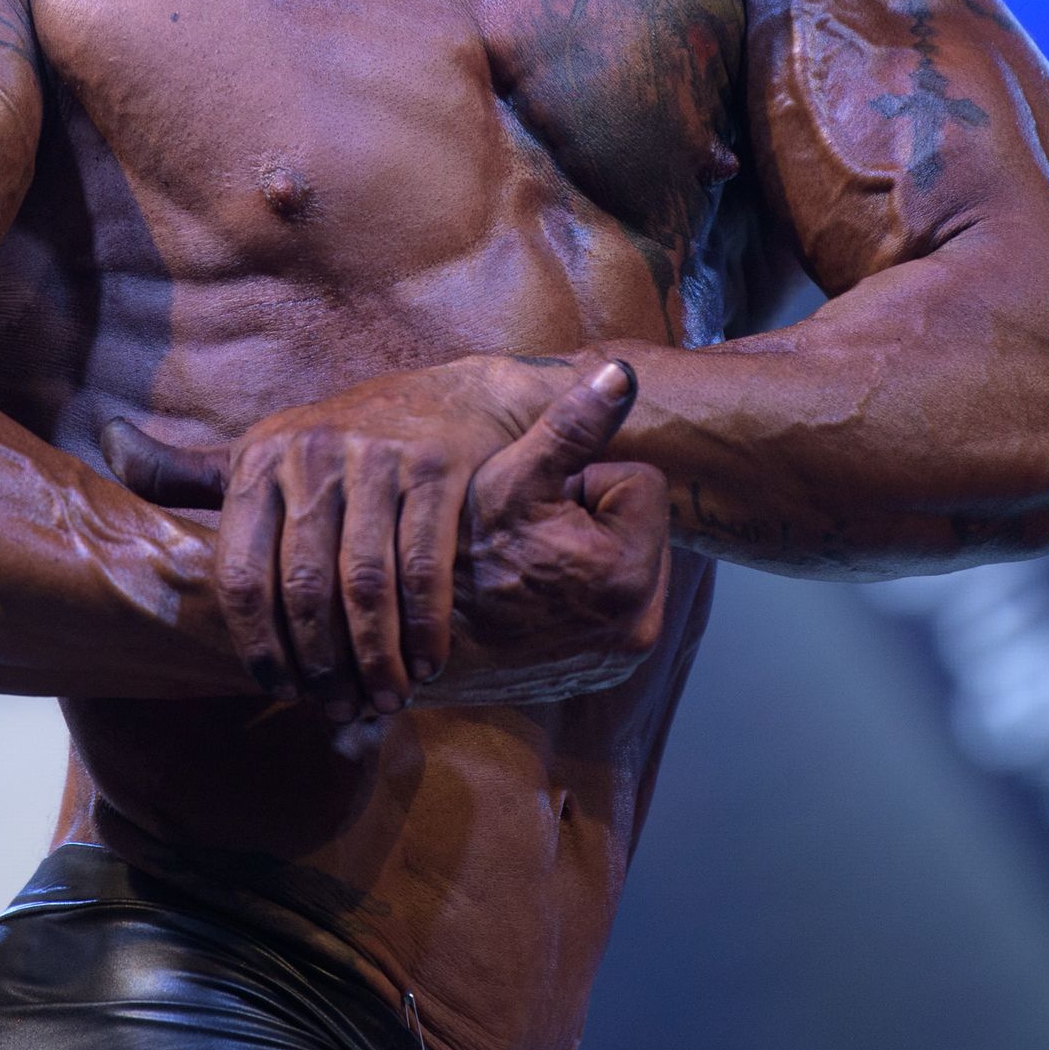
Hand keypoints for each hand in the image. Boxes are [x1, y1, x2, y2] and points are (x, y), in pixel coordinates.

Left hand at [103, 354, 609, 718]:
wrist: (458, 396)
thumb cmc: (348, 441)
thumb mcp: (267, 450)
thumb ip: (191, 471)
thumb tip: (108, 445)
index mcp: (259, 461)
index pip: (239, 573)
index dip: (256, 644)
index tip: (281, 690)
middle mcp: (310, 454)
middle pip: (303, 588)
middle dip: (321, 662)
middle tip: (340, 707)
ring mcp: (375, 457)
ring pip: (365, 583)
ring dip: (376, 656)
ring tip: (387, 699)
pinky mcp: (434, 465)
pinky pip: (423, 564)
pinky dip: (425, 625)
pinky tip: (428, 663)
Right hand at [437, 361, 670, 704]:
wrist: (408, 645)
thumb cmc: (454, 555)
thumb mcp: (510, 477)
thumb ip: (573, 423)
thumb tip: (626, 372)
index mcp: (628, 575)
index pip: (640, 484)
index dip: (583, 480)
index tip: (539, 507)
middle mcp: (637, 629)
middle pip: (636, 528)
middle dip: (589, 520)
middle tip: (528, 535)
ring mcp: (618, 659)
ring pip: (619, 566)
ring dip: (582, 555)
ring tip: (522, 564)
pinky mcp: (598, 676)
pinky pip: (603, 607)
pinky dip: (574, 595)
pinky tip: (525, 595)